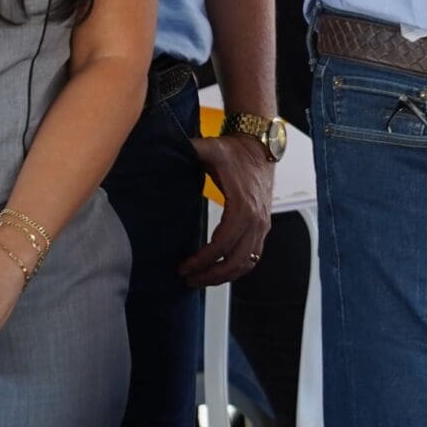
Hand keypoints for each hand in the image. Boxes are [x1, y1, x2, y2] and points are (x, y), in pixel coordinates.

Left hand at [181, 132, 274, 287]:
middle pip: (235, 260)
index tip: (183, 267)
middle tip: (188, 279)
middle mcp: (256, 220)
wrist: (261, 147)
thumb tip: (162, 151)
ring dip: (225, 276)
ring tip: (201, 279)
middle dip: (211, 275)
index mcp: (243, 206)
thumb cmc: (235, 151)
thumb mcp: (209, 149)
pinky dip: (238, 268)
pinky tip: (219, 269)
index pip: (221, 244)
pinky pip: (254, 256)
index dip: (201, 260)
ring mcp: (262, 224)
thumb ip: (187, 150)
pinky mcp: (264, 226)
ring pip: (247, 262)